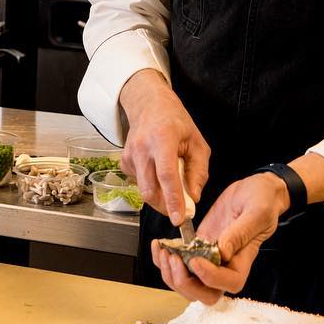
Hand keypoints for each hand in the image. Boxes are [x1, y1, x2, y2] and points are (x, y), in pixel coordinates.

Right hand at [119, 70, 209, 227]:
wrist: (148, 106)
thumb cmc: (176, 122)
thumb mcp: (198, 142)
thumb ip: (198, 172)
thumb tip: (194, 197)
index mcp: (163, 138)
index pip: (166, 175)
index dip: (173, 199)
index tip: (180, 218)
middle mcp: (142, 147)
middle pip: (150, 189)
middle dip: (165, 206)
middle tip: (180, 210)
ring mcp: (129, 155)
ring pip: (144, 190)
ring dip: (160, 197)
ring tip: (171, 184)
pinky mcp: (124, 162)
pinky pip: (139, 184)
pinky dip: (152, 186)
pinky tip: (157, 172)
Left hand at [151, 172, 289, 303]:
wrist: (254, 190)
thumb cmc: (263, 200)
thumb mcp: (257, 211)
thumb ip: (241, 232)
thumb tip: (222, 251)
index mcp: (243, 260)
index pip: (229, 283)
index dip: (210, 278)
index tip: (196, 260)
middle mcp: (225, 265)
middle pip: (204, 293)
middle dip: (184, 282)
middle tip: (174, 259)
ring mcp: (208, 257)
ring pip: (186, 282)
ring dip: (170, 273)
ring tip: (163, 251)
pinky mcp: (196, 246)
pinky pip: (177, 263)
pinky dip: (163, 259)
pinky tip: (158, 244)